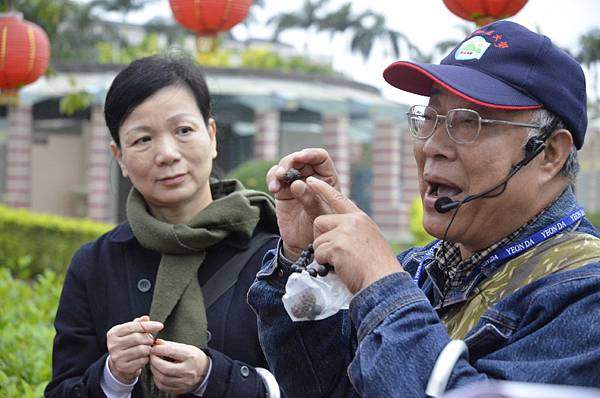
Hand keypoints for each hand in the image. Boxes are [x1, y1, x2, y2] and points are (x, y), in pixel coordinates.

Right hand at [106, 315, 163, 383]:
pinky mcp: (123, 367)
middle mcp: (113, 345)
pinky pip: (142, 360)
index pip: (134, 326)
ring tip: (147, 348)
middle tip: (150, 340)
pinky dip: (146, 358)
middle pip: (138, 338)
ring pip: (142, 350)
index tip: (160, 326)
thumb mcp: (130, 332)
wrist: (119, 364)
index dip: (148, 325)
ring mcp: (117, 357)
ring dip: (148, 349)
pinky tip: (144, 357)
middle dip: (148, 338)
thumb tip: (146, 318)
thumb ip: (139, 324)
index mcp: (113, 333)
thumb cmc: (128, 344)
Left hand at [149, 339, 209, 394]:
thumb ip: (171, 345)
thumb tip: (157, 343)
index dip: (158, 349)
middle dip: (154, 361)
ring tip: (154, 364)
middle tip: (151, 356)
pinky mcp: (180, 389)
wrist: (205, 371)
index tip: (154, 348)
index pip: (171, 351)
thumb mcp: (187, 347)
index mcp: (191, 357)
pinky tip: (158, 374)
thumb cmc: (194, 358)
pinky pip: (163, 387)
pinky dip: (157, 380)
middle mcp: (188, 370)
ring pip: (163, 379)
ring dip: (154, 370)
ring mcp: (184, 382)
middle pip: (165, 368)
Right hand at [266, 148, 339, 258]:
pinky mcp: (282, 190)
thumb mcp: (319, 215)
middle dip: (290, 162)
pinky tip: (274, 188)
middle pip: (300, 158)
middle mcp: (311, 177)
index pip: (320, 158)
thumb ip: (310, 200)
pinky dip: (272, 178)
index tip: (300, 157)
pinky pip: (274, 177)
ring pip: (285, 165)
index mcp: (327, 179)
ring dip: (279, 170)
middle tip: (284, 172)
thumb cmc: (319, 230)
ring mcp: (295, 182)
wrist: (304, 245)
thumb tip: (297, 184)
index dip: (310, 154)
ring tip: (278, 182)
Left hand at [307, 177, 402, 292]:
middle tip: (333, 253)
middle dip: (321, 238)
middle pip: (319, 222)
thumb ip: (353, 231)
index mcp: (360, 218)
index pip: (338, 198)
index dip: (322, 189)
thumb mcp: (369, 239)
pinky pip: (318, 253)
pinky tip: (340, 268)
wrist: (384, 282)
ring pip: (317, 240)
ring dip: (324, 254)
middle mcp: (352, 221)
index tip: (310, 181)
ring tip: (341, 262)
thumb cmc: (377, 267)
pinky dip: (325, 263)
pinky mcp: (336, 247)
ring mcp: (344, 233)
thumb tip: (334, 233)